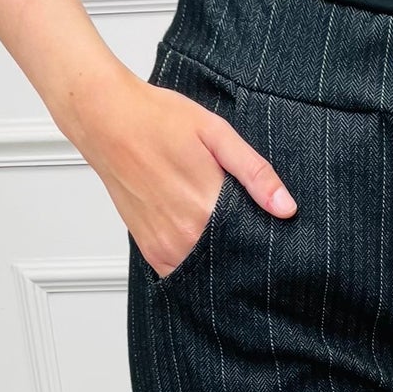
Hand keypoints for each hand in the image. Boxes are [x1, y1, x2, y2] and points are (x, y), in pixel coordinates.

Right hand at [65, 61, 298, 278]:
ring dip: (221, 259)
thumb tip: (286, 207)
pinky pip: (183, 273)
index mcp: (207, 208)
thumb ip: (254, 173)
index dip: (267, 239)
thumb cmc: (156, 119)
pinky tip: (201, 241)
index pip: (254, 244)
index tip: (273, 232)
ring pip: (209, 272)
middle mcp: (185, 236)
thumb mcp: (216, 134)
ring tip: (222, 231)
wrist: (106, 119)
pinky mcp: (151, 251)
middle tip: (249, 229)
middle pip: (233, 261)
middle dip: (246, 251)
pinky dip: (196, 263)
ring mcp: (165, 247)